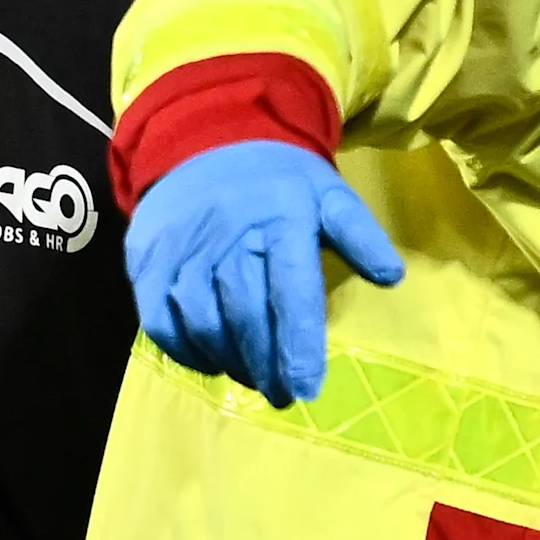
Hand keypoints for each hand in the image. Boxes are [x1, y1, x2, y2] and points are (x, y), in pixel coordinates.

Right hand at [125, 140, 402, 406]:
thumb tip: (393, 277)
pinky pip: (160, 322)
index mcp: (279, 220)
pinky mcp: (147, 264)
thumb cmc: (277, 180)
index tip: (309, 387)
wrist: (204, 142)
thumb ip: (359, 234)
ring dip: (231, 362)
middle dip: (267, 364)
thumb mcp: (328, 193)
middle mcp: (226, 237)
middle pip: (245, 314)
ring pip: (203, 323)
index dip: (299, 344)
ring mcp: (181, 252)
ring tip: (257, 381)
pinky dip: (187, 351)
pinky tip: (214, 363)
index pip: (292, 291)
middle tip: (287, 396)